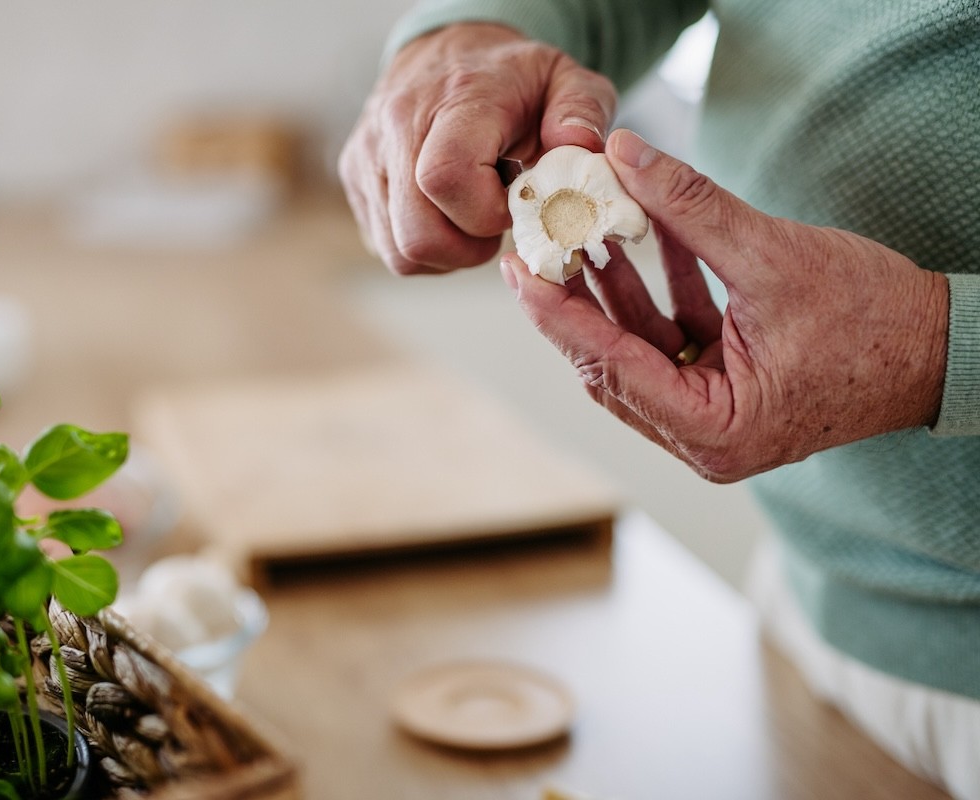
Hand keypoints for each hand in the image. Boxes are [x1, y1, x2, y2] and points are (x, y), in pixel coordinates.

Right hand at [338, 22, 615, 274]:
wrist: (448, 52)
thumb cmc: (511, 78)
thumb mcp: (564, 78)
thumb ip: (583, 110)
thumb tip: (580, 148)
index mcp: (454, 100)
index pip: (445, 178)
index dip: (484, 215)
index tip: (511, 204)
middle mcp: (397, 128)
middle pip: (417, 233)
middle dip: (467, 248)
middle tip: (495, 222)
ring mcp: (369, 157)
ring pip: (399, 250)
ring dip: (446, 252)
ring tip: (471, 217)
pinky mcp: (354, 179)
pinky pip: (386, 245)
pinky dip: (425, 247)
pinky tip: (448, 216)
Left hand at [499, 129, 948, 481]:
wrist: (945, 350)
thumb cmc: (877, 320)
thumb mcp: (774, 256)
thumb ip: (693, 207)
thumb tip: (626, 156)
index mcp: (715, 430)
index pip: (610, 366)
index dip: (559, 314)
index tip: (519, 271)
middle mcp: (703, 439)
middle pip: (610, 364)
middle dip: (573, 301)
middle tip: (534, 249)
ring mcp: (711, 420)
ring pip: (634, 351)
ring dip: (611, 292)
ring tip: (580, 231)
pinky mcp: (722, 393)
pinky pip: (670, 341)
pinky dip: (655, 294)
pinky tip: (640, 240)